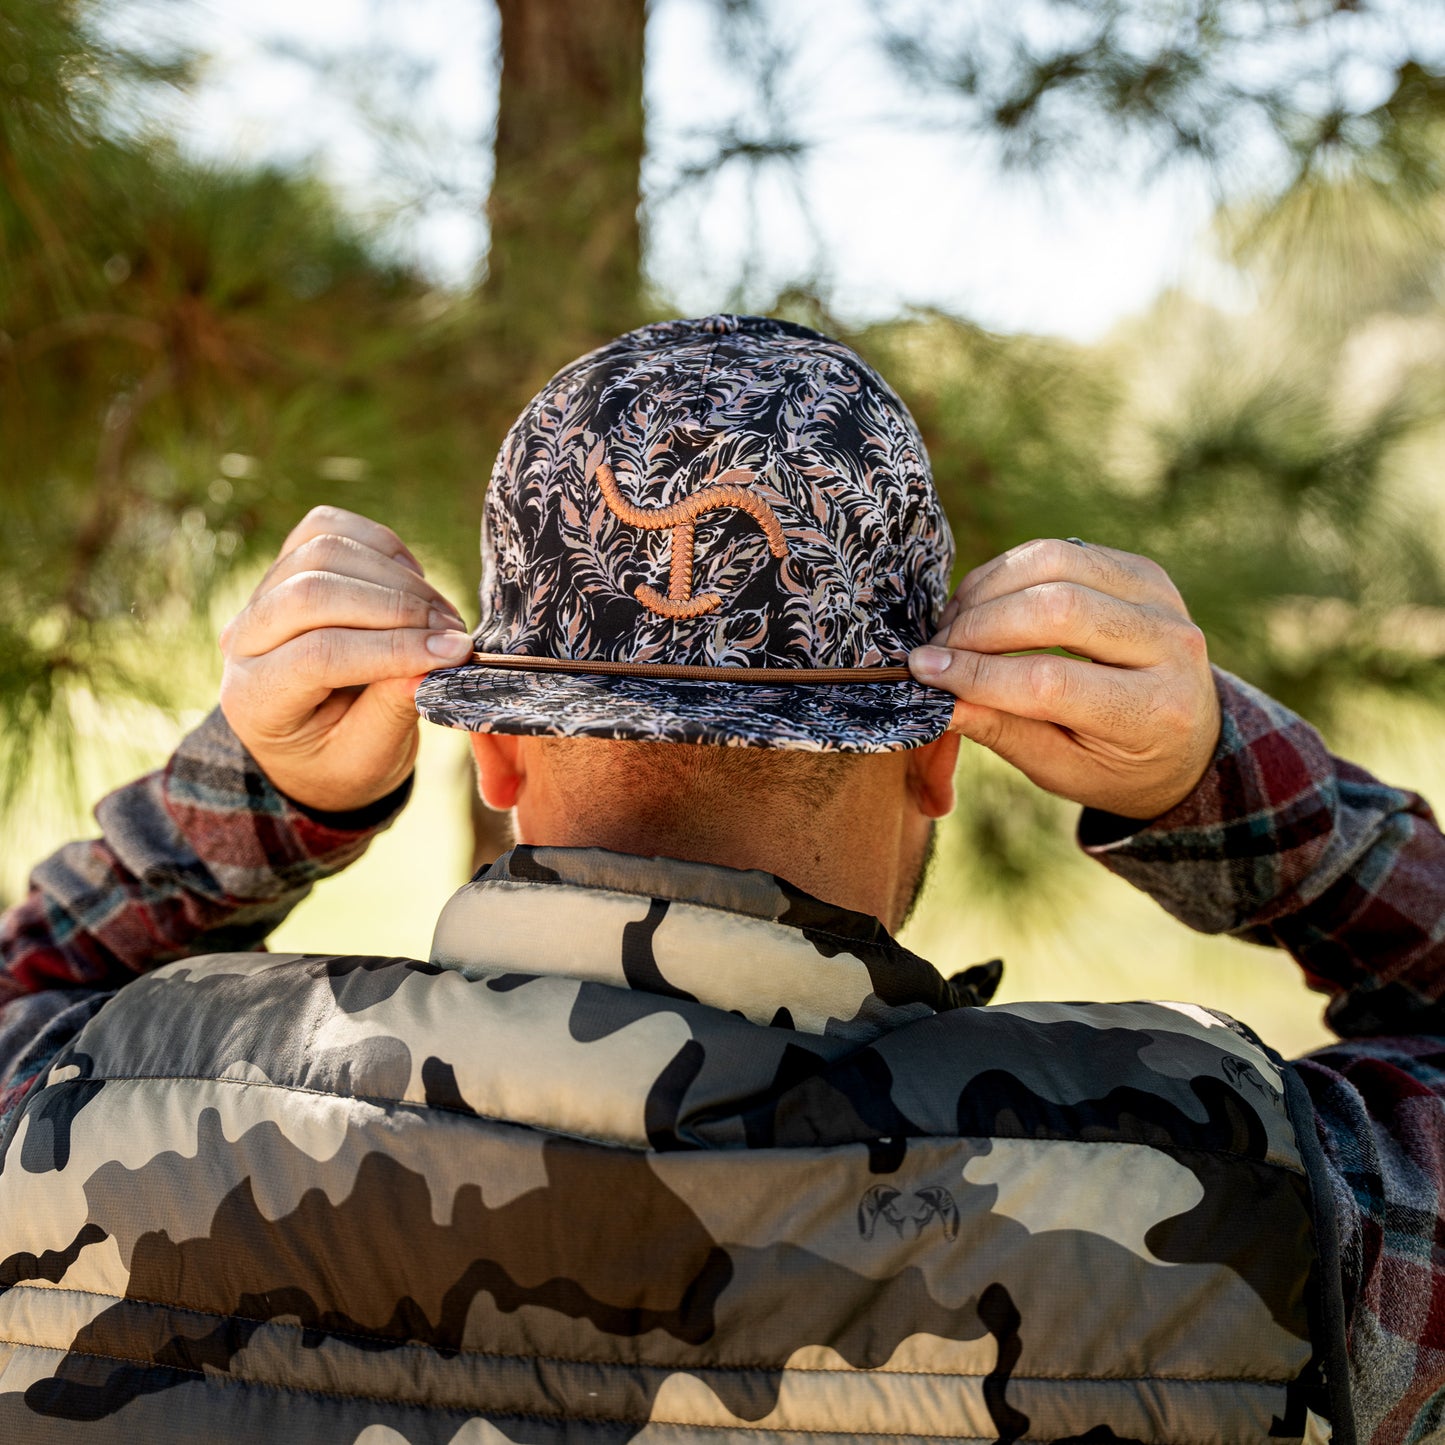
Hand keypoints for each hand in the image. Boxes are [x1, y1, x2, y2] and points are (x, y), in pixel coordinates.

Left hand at [218, 506, 472, 812]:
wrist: (317, 740)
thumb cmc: (342, 758)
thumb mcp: (369, 757)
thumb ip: (394, 709)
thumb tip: (436, 662)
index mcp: (256, 697)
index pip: (317, 654)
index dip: (392, 648)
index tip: (454, 654)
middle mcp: (244, 637)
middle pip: (314, 591)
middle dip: (397, 608)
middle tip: (453, 634)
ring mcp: (263, 592)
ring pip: (325, 550)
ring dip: (398, 578)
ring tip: (441, 618)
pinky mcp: (290, 561)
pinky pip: (333, 528)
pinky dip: (384, 548)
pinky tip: (414, 587)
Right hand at [908, 538, 1220, 819]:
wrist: (1187, 738)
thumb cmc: (1114, 764)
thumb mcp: (1061, 770)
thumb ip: (1002, 731)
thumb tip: (937, 696)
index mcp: (1154, 711)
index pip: (1049, 681)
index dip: (977, 674)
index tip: (924, 672)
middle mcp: (1171, 645)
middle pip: (1057, 608)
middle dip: (979, 626)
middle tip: (937, 650)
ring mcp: (1161, 597)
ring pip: (1056, 562)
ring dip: (988, 589)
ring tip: (955, 625)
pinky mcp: (1141, 569)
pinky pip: (1061, 551)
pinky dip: (1007, 572)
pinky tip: (982, 604)